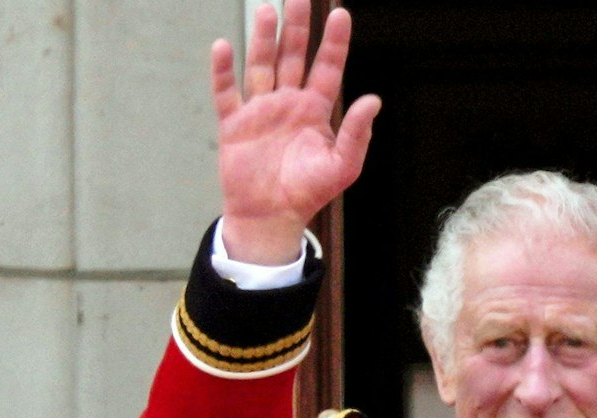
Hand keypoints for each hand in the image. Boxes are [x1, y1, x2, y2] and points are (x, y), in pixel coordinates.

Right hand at [210, 0, 381, 263]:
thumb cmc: (308, 193)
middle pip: (293, 56)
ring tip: (267, 11)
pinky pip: (226, 91)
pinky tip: (223, 46)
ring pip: (261, 65)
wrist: (271, 217)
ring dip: (264, 39)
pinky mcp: (234, 124)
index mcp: (316, 111)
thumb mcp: (342, 167)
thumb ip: (356, 134)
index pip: (327, 67)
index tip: (340, 13)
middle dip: (297, 27)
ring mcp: (260, 110)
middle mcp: (288, 103)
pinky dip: (223, 70)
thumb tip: (374, 100)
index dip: (334, 42)